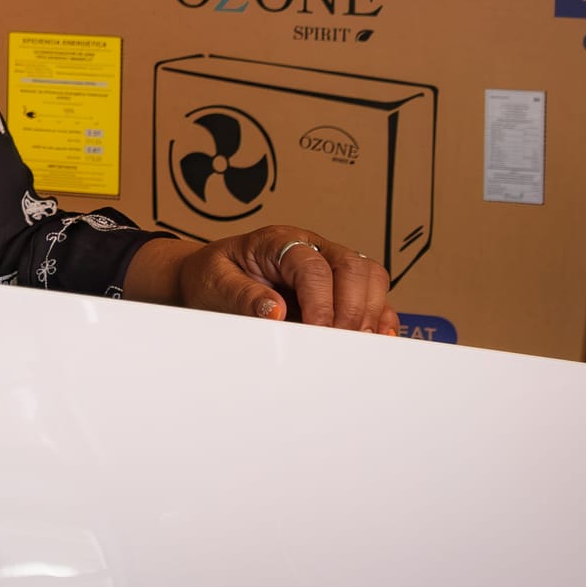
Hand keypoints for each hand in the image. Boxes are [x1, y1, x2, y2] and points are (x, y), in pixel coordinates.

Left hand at [126, 226, 398, 334]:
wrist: (208, 276)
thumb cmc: (212, 277)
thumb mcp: (215, 283)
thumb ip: (243, 296)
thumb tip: (276, 312)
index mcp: (279, 241)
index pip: (313, 267)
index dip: (320, 302)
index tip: (315, 334)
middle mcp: (311, 246)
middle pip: (353, 266)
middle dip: (352, 308)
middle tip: (338, 345)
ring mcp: (328, 263)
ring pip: (370, 276)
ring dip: (368, 312)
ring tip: (354, 345)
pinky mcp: (337, 285)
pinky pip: (371, 294)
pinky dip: (377, 316)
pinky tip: (371, 339)